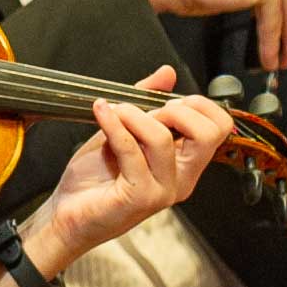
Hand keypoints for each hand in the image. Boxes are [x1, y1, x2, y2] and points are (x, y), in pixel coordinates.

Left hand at [23, 70, 238, 273]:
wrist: (66, 213)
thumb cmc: (94, 177)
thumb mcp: (124, 129)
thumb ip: (147, 101)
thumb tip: (167, 73)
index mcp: (185, 164)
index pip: (220, 127)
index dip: (196, 105)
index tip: (165, 102)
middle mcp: (182, 179)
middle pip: (209, 133)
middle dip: (176, 109)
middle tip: (145, 109)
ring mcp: (163, 190)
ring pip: (162, 138)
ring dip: (133, 114)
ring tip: (112, 111)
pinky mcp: (140, 197)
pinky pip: (131, 149)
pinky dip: (113, 124)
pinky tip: (100, 113)